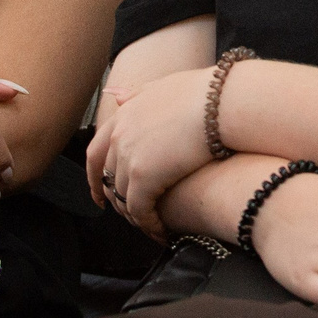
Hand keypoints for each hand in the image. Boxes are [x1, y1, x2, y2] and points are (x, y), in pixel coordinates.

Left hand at [87, 67, 217, 235]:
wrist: (222, 103)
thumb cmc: (204, 94)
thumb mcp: (163, 87)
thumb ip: (137, 94)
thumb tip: (114, 97)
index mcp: (122, 116)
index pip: (96, 153)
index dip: (95, 177)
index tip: (100, 193)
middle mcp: (119, 136)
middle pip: (108, 179)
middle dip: (117, 200)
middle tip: (132, 216)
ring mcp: (128, 157)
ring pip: (123, 198)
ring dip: (136, 215)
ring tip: (152, 226)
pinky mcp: (144, 177)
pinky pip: (139, 210)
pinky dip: (148, 224)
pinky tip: (161, 231)